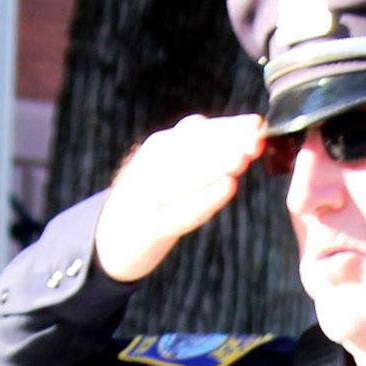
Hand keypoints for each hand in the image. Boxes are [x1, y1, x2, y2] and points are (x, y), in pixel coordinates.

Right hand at [93, 114, 266, 281]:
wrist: (108, 242)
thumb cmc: (149, 204)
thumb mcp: (166, 171)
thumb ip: (191, 153)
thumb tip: (222, 131)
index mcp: (157, 151)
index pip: (195, 133)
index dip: (227, 127)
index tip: (257, 123)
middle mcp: (150, 167)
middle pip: (192, 150)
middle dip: (227, 142)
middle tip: (256, 138)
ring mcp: (147, 198)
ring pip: (186, 176)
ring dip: (216, 164)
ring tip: (244, 158)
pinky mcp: (151, 228)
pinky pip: (182, 212)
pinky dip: (207, 198)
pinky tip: (229, 187)